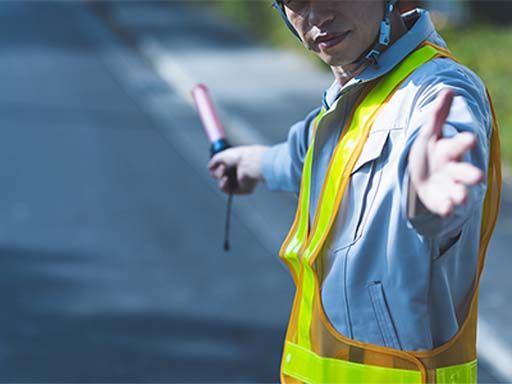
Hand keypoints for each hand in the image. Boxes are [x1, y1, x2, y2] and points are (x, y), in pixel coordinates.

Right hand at [208, 145, 269, 194]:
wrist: (250, 163)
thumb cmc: (239, 156)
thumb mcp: (222, 156)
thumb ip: (214, 161)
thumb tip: (209, 167)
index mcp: (236, 163)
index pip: (223, 167)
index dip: (218, 166)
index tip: (217, 163)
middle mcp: (238, 172)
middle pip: (221, 175)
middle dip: (218, 171)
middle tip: (223, 167)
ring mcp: (240, 182)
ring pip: (222, 184)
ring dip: (220, 178)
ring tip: (225, 174)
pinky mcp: (242, 189)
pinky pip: (227, 190)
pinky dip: (223, 185)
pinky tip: (226, 180)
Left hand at [408, 89, 483, 216]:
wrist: (420, 175)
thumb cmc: (429, 151)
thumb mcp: (429, 133)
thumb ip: (438, 115)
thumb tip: (449, 90)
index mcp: (450, 150)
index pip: (458, 144)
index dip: (464, 141)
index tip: (470, 138)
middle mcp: (452, 169)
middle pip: (464, 171)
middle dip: (470, 174)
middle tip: (478, 177)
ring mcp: (447, 185)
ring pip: (457, 190)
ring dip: (460, 193)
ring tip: (461, 197)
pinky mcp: (440, 200)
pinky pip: (444, 204)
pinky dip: (445, 207)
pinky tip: (445, 208)